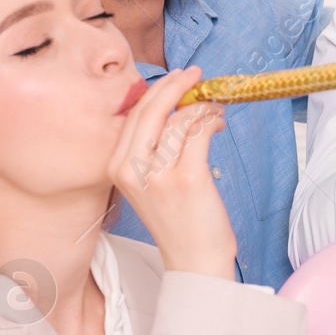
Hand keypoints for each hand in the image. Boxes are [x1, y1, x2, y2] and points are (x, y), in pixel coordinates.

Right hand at [107, 66, 235, 279]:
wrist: (194, 260)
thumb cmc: (177, 219)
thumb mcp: (149, 182)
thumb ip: (151, 148)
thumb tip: (173, 106)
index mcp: (116, 167)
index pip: (135, 115)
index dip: (157, 91)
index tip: (176, 78)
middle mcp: (131, 169)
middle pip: (153, 110)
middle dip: (177, 86)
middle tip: (196, 75)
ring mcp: (158, 174)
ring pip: (180, 119)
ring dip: (202, 107)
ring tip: (214, 111)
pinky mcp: (187, 178)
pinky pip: (200, 132)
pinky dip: (212, 120)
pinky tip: (218, 122)